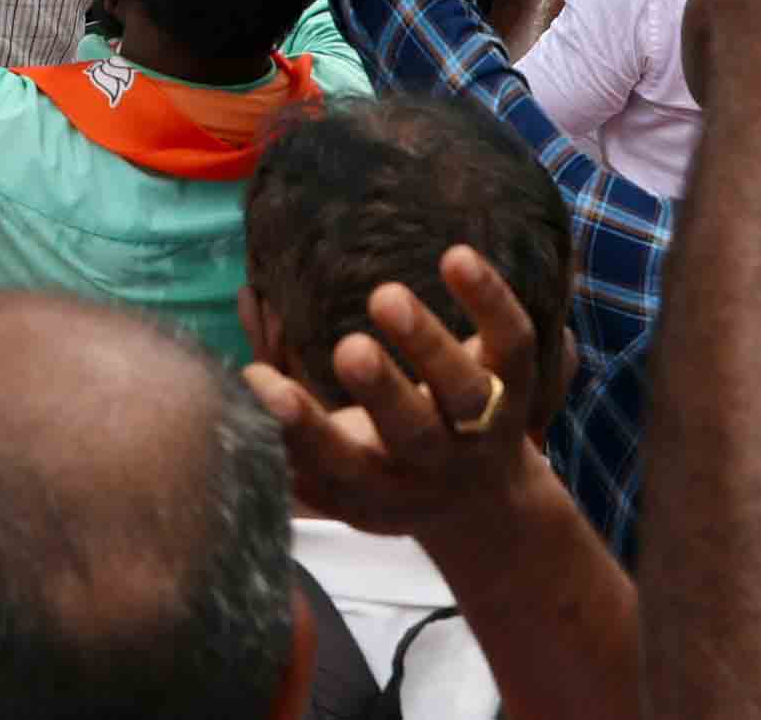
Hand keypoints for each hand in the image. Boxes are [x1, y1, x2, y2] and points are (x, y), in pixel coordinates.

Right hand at [236, 250, 551, 540]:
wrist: (486, 505)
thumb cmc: (381, 466)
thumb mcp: (334, 467)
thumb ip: (286, 415)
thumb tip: (242, 328)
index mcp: (378, 489)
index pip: (340, 464)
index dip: (304, 428)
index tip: (262, 383)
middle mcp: (433, 464)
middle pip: (414, 434)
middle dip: (384, 393)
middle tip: (350, 350)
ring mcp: (483, 427)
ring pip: (466, 391)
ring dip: (431, 345)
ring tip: (387, 297)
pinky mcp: (517, 383)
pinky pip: (513, 343)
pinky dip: (491, 301)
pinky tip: (457, 257)